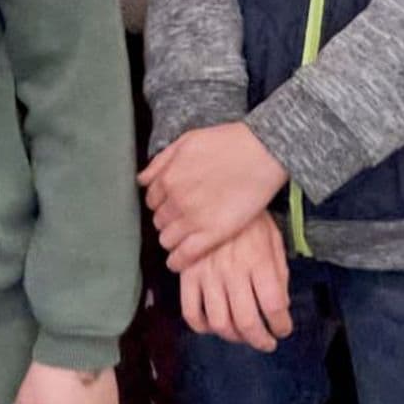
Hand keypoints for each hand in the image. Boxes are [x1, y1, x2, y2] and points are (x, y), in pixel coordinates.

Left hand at [141, 119, 286, 266]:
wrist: (262, 152)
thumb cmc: (227, 143)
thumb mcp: (187, 141)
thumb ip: (161, 162)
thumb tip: (142, 180)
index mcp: (168, 178)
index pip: (151, 200)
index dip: (161, 203)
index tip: (171, 205)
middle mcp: (175, 200)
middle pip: (159, 220)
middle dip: (167, 220)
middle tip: (181, 219)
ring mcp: (193, 219)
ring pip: (167, 239)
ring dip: (172, 238)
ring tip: (183, 237)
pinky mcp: (212, 234)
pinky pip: (184, 256)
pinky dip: (177, 261)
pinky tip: (177, 262)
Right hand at [179, 214, 294, 350]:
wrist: (214, 192)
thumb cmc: (249, 218)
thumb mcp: (273, 239)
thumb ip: (278, 273)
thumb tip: (279, 306)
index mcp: (258, 260)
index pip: (273, 306)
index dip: (281, 325)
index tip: (283, 329)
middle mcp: (233, 271)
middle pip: (246, 321)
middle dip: (259, 340)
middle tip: (266, 342)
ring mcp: (207, 274)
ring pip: (219, 322)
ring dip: (233, 337)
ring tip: (242, 335)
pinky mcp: (188, 274)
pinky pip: (190, 311)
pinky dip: (201, 326)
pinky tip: (213, 325)